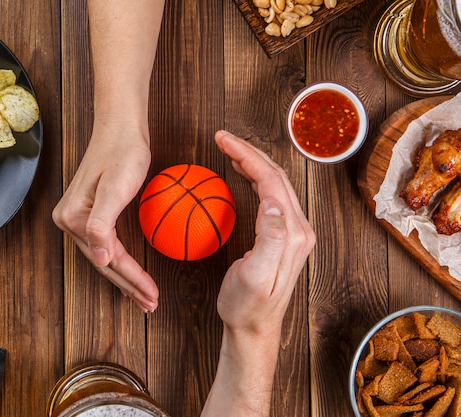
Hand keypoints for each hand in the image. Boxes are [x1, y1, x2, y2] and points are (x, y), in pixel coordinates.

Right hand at [52, 122, 158, 311]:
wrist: (121, 127)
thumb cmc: (123, 152)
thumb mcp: (116, 188)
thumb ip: (102, 225)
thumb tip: (101, 259)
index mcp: (72, 218)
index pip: (107, 258)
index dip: (131, 280)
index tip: (152, 296)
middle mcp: (69, 220)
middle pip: (103, 263)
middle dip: (128, 286)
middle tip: (150, 305)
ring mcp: (76, 217)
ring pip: (104, 257)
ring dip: (124, 279)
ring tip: (143, 297)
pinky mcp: (87, 213)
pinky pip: (106, 245)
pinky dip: (120, 262)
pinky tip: (131, 272)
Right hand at [214, 130, 314, 335]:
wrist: (254, 327)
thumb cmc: (247, 306)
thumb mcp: (254, 277)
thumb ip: (270, 239)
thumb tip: (270, 202)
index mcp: (292, 234)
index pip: (271, 182)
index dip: (247, 157)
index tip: (223, 141)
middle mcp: (299, 229)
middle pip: (276, 176)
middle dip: (249, 152)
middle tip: (222, 138)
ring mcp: (294, 232)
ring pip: (276, 183)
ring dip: (254, 161)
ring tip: (230, 149)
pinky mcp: (285, 236)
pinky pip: (273, 195)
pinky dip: (257, 178)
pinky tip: (244, 174)